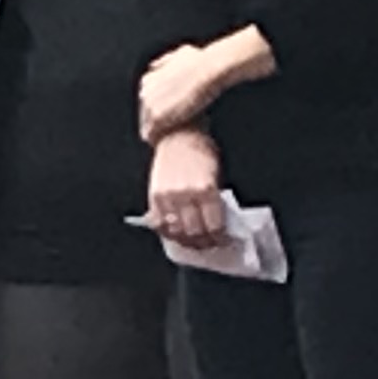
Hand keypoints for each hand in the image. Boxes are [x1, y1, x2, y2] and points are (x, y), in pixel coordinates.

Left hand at [137, 42, 225, 144]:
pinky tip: (167, 144)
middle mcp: (144, 92)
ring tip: (168, 141)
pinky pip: (151, 134)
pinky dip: (157, 140)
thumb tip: (155, 65)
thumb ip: (165, 62)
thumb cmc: (200, 63)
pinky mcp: (156, 117)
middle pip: (144, 115)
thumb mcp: (179, 55)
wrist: (208, 70)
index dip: (157, 112)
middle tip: (168, 133)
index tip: (167, 119)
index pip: (146, 103)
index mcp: (148, 80)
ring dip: (156, 134)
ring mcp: (149, 105)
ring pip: (146, 126)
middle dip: (155, 123)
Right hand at [148, 130, 227, 247]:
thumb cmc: (200, 150)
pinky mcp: (154, 197)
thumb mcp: (216, 174)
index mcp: (206, 189)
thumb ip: (215, 200)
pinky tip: (174, 232)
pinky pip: (159, 224)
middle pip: (195, 232)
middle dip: (204, 242)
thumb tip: (217, 223)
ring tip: (193, 241)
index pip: (214, 226)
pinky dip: (167, 232)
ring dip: (186, 240)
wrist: (177, 134)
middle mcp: (185, 195)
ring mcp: (168, 197)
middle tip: (209, 243)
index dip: (220, 238)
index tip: (223, 240)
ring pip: (177, 232)